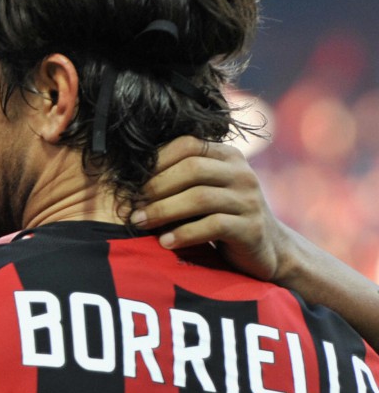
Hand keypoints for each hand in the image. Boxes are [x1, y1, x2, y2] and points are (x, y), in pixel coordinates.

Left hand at [132, 135, 287, 281]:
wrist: (265, 248)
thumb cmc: (220, 216)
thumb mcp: (203, 190)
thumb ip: (179, 179)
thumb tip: (127, 178)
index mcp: (227, 156)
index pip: (189, 144)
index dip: (157, 160)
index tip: (131, 181)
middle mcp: (242, 172)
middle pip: (192, 169)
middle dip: (156, 188)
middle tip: (131, 207)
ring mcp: (249, 200)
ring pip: (201, 197)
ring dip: (164, 211)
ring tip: (140, 223)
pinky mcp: (252, 228)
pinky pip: (214, 226)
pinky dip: (184, 234)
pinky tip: (165, 243)